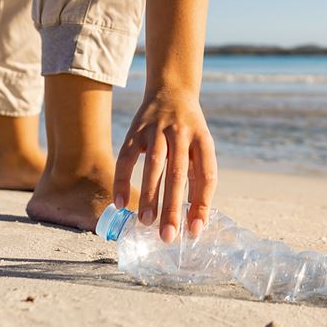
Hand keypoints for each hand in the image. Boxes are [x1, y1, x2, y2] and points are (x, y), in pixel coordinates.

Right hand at [113, 91, 216, 242]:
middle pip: (179, 175)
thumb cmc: (190, 129)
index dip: (202, 204)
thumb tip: (196, 217)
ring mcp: (157, 131)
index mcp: (204, 141)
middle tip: (169, 236)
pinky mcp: (135, 131)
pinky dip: (121, 180)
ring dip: (149, 196)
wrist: (172, 90)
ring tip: (146, 222)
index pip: (207, 176)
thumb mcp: (201, 147)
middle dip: (173, 208)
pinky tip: (119, 204)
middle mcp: (182, 135)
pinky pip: (126, 158)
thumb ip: (199, 177)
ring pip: (153, 166)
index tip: (195, 230)